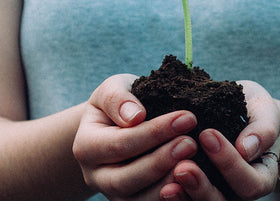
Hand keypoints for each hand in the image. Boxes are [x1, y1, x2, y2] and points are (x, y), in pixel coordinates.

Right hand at [73, 74, 198, 199]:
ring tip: (194, 164)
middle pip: (125, 178)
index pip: (120, 143)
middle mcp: (95, 176)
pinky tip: (193, 182)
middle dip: (161, 161)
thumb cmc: (119, 103)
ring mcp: (113, 194)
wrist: (118, 124)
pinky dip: (171, 197)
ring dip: (168, 184)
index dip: (155, 132)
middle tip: (191, 143)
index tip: (187, 117)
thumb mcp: (113, 88)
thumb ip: (118, 98)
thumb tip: (135, 116)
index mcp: (85, 146)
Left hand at [160, 80, 279, 200]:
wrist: (233, 111)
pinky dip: (169, 196)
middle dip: (201, 187)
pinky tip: (156, 184)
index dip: (230, 164)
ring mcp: (214, 195)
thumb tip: (247, 149)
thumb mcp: (263, 110)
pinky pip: (182, 200)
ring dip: (182, 197)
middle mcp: (238, 194)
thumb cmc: (252, 109)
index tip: (208, 133)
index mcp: (261, 178)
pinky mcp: (191, 192)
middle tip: (182, 166)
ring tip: (166, 183)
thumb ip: (263, 129)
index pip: (249, 184)